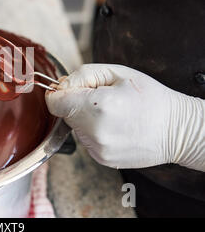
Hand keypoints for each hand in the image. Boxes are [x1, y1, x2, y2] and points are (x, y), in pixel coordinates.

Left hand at [45, 64, 204, 170]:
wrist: (177, 130)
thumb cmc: (150, 97)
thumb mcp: (117, 73)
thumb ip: (82, 75)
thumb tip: (60, 86)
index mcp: (97, 105)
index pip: (54, 102)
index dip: (58, 92)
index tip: (70, 89)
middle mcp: (94, 131)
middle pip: (64, 114)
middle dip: (75, 103)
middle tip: (100, 98)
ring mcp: (98, 148)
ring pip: (75, 127)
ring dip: (85, 118)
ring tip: (112, 113)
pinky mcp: (102, 158)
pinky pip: (86, 139)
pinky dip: (94, 131)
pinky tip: (115, 127)